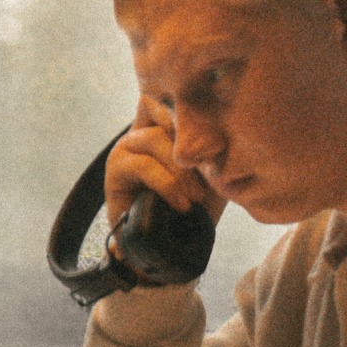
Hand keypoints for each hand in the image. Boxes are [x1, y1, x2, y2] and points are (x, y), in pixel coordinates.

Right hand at [105, 95, 227, 227]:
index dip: (191, 112)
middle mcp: (143, 131)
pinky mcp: (115, 169)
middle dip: (192, 149)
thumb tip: (231, 121)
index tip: (215, 139)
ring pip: (155, 140)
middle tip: (209, 181)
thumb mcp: (216, 172)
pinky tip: (181, 204)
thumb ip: (217, 146)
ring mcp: (127, 147)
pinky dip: (166, 184)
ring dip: (180, 171)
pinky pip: (143, 165)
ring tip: (195, 198)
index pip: (174, 100)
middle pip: (167, 118)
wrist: (173, 247)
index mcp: (166, 127)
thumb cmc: (199, 207)